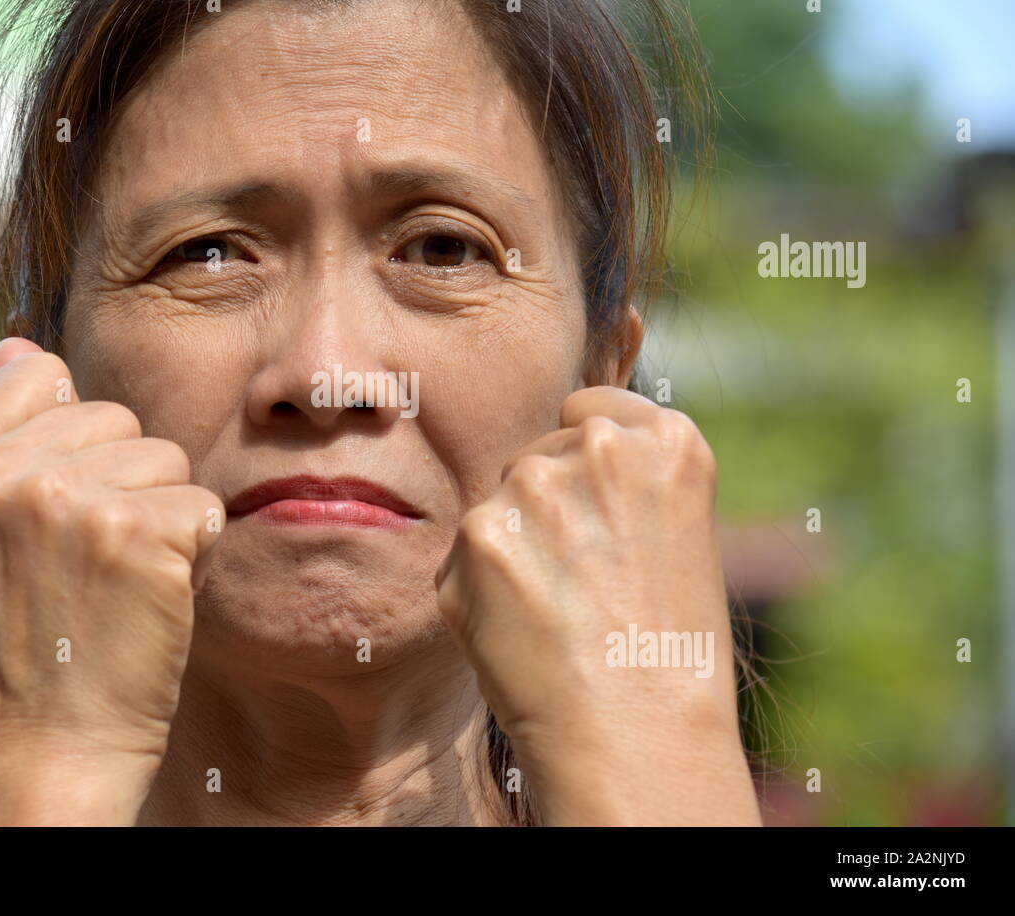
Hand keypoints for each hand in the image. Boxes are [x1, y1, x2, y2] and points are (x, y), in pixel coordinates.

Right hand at [0, 338, 223, 823]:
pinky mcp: (138, 531)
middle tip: (90, 569)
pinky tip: (151, 605)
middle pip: (116, 419)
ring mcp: (68, 498)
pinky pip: (204, 507)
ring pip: (166, 460)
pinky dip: (195, 557)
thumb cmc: (7, 657)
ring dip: (161, 522)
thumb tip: (23, 345)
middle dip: (122, 485)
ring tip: (116, 589)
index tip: (61, 515)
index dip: (73, 445)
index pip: (42, 379)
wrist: (35, 760)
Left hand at [435, 386, 758, 824]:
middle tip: (582, 584)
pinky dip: (479, 586)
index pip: (589, 410)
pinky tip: (522, 628)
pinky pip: (464, 551)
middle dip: (546, 508)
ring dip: (511, 544)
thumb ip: (619, 481)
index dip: (584, 464)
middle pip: (538, 455)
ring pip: (499, 503)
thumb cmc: (668, 650)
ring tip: (558, 612)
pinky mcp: (479, 531)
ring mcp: (534, 485)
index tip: (593, 511)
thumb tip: (549, 461)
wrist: (637, 732)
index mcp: (666, 439)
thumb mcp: (677, 535)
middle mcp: (599, 446)